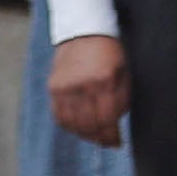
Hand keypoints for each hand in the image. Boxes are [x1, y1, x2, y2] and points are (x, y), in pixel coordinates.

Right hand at [48, 34, 129, 148]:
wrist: (83, 32)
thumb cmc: (108, 54)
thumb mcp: (123, 74)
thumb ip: (120, 100)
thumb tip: (113, 126)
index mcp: (103, 80)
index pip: (106, 119)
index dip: (111, 136)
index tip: (117, 143)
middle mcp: (81, 85)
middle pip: (89, 124)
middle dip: (99, 138)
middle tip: (107, 143)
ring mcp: (65, 86)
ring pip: (72, 123)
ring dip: (84, 134)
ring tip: (93, 136)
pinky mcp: (53, 87)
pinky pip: (59, 115)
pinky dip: (69, 125)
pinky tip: (78, 127)